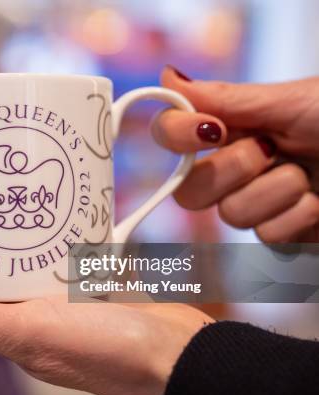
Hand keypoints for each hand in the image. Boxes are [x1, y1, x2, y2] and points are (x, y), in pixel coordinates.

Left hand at [0, 253, 213, 394]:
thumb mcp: (34, 334)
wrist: (180, 355)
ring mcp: (50, 303)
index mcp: (2, 332)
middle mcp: (21, 319)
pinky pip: (40, 260)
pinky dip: (24, 242)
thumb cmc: (110, 351)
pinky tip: (24, 222)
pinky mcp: (79, 286)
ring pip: (1, 273)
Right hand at [152, 66, 318, 241]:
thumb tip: (168, 79)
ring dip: (277, 191)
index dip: (176, 134)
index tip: (210, 130)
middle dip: (231, 170)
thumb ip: (227, 99)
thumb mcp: (293, 101)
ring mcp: (257, 202)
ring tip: (309, 174)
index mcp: (233, 127)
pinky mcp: (282, 232)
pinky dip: (299, 217)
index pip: (171, 134)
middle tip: (270, 150)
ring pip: (230, 215)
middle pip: (188, 189)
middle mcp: (236, 166)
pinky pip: (267, 237)